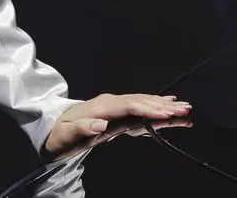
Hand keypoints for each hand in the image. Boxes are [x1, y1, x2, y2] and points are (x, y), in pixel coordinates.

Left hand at [44, 93, 191, 154]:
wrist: (51, 130)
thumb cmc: (59, 135)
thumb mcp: (65, 135)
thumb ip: (82, 128)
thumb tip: (101, 124)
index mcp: (101, 106)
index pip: (129, 105)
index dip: (149, 109)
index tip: (167, 114)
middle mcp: (110, 102)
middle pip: (141, 101)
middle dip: (164, 106)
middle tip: (186, 111)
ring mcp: (114, 105)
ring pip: (143, 102)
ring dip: (164, 105)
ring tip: (185, 108)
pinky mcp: (117, 112)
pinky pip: (140, 107)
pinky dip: (156, 106)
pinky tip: (169, 105)